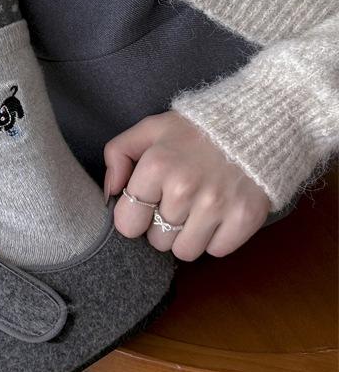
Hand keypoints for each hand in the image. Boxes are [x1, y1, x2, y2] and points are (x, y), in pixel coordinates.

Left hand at [103, 110, 270, 260]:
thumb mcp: (151, 129)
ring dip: (188, 236)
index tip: (147, 204)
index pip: (128, 222)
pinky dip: (217, 237)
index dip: (135, 216)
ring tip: (198, 208)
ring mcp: (217, 205)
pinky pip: (217, 251)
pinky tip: (220, 213)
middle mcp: (184, 188)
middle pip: (157, 240)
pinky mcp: (246, 217)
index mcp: (157, 165)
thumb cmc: (198, 128)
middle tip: (179, 201)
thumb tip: (111, 192)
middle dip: (163, 225)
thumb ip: (119, 154)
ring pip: (185, 251)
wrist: (260, 120)